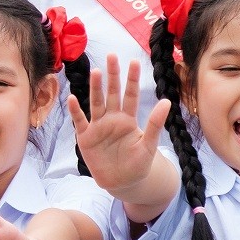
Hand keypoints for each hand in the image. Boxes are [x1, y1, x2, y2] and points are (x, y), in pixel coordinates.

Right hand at [74, 59, 172, 190]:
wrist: (123, 183)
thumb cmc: (138, 164)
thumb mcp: (149, 145)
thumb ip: (155, 124)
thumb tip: (166, 101)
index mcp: (128, 119)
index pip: (131, 95)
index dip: (132, 79)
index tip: (134, 61)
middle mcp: (112, 119)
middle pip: (112, 93)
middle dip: (112, 76)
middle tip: (112, 56)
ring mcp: (98, 127)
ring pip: (96, 103)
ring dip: (96, 88)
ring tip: (96, 71)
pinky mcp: (86, 137)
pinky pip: (80, 121)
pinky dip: (76, 111)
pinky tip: (72, 99)